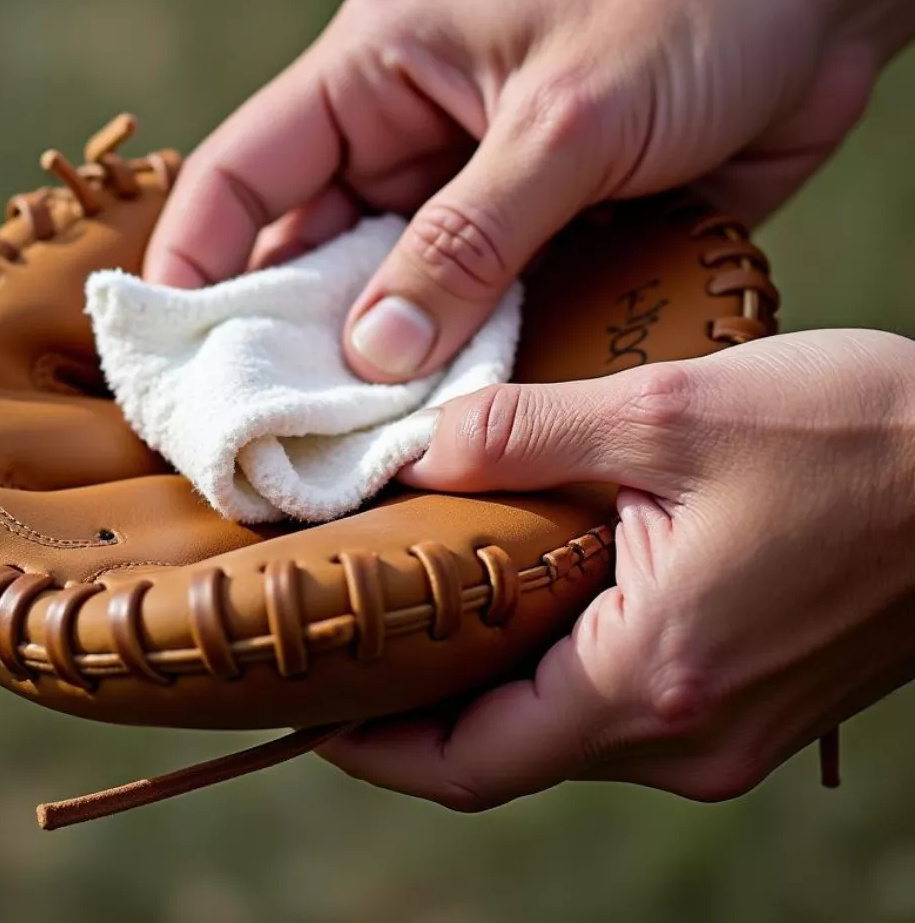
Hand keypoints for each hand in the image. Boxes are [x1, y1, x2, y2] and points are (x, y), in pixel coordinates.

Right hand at [145, 0, 876, 381]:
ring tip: (339, 463)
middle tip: (258, 449)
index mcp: (374, 72)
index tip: (170, 369)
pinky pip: (464, 314)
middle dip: (280, 346)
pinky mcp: (527, 237)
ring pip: (382, 297)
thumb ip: (469, 239)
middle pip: (301, 254)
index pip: (240, 176)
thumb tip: (374, 358)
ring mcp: (463, 193)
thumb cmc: (687, 10)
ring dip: (368, 372)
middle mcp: (401, 138)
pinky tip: (435, 433)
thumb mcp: (568, 122)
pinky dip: (449, 371)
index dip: (191, 268)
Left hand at [320, 330, 914, 807]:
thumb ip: (523, 432)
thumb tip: (416, 451)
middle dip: (423, 703)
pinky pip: (624, 699)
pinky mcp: (756, 696)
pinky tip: (531, 585)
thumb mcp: (670, 411)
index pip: (472, 762)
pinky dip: (559, 659)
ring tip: (425, 599)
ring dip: (492, 676)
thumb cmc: (862, 441)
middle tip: (355, 632)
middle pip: (511, 750)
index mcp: (655, 680)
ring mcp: (730, 726)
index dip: (377, 748)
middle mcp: (691, 733)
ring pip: (567, 725)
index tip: (314, 701)